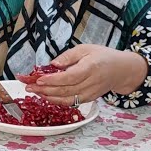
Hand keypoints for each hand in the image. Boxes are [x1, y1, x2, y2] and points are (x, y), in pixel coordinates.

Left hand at [26, 44, 148, 105]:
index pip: (70, 77)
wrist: (121, 70)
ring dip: (48, 96)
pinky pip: (71, 102)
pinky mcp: (89, 99)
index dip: (53, 80)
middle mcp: (91, 83)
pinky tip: (46, 96)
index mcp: (91, 67)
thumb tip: (52, 65)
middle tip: (28, 86)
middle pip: (66, 90)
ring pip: (67, 99)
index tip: (38, 79)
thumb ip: (68, 56)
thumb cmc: (103, 56)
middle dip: (45, 89)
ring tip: (34, 91)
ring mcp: (91, 93)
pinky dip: (57, 100)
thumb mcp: (85, 48)